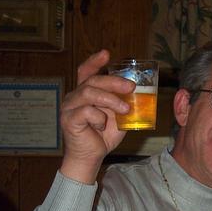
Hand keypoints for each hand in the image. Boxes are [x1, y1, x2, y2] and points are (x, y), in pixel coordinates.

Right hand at [59, 49, 134, 183]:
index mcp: (86, 93)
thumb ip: (124, 104)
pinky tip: (102, 126)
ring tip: (125, 109)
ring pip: (89, 93)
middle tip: (131, 87)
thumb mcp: (118, 117)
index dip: (95, 61)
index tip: (107, 54)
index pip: (86, 72)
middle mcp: (75, 97)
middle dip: (114, 81)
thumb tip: (142, 95)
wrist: (91, 157)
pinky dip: (99, 118)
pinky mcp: (69, 120)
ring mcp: (69, 107)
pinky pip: (86, 112)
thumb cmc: (103, 135)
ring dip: (110, 100)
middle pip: (93, 81)